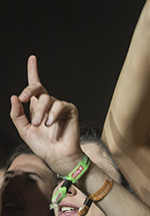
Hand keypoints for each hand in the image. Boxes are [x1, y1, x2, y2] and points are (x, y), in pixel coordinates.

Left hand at [10, 56, 82, 174]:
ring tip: (40, 124)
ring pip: (46, 99)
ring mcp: (59, 106)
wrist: (57, 156)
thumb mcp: (24, 130)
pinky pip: (59, 105)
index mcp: (37, 107)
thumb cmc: (42, 145)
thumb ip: (17, 114)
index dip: (33, 71)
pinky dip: (52, 114)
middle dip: (29, 90)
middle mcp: (48, 104)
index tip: (32, 58)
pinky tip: (51, 124)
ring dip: (40, 111)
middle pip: (38, 88)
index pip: (35, 86)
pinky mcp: (70, 110)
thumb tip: (14, 97)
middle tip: (23, 99)